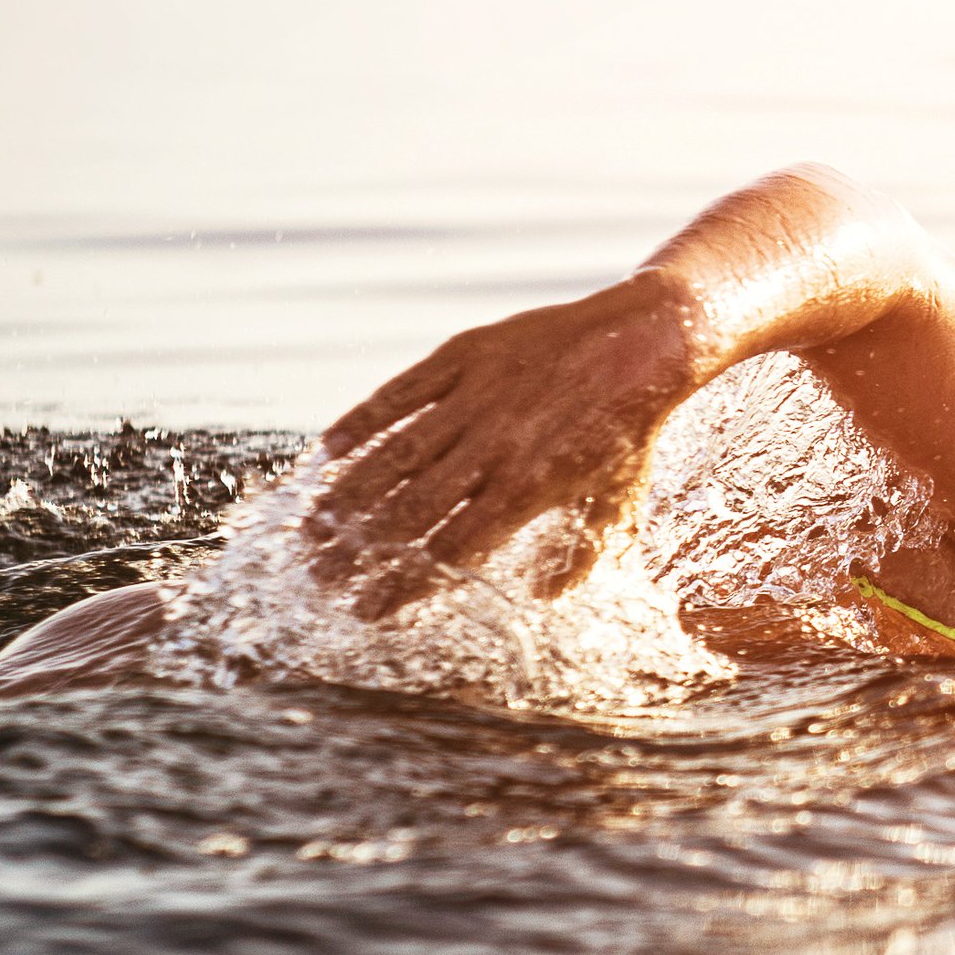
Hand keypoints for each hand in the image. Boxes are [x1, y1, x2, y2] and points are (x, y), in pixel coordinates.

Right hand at [303, 268, 695, 618]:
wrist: (644, 342)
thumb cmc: (630, 431)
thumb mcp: (615, 502)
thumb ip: (578, 556)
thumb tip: (538, 599)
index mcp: (528, 491)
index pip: (450, 551)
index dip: (405, 584)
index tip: (366, 612)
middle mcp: (494, 448)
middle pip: (410, 511)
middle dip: (358, 552)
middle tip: (317, 579)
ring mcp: (475, 398)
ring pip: (394, 455)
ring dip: (347, 496)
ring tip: (309, 529)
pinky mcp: (465, 355)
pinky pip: (400, 392)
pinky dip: (361, 422)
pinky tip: (326, 454)